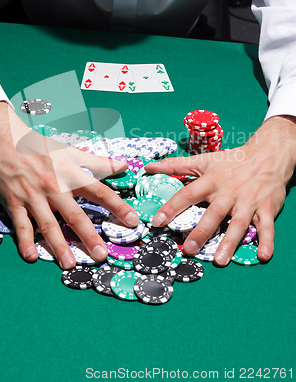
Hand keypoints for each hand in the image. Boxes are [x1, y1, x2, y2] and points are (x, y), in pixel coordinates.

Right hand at [0, 102, 139, 268]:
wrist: (3, 140)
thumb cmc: (39, 146)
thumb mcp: (70, 151)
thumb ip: (98, 161)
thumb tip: (123, 165)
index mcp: (70, 174)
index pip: (99, 192)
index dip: (117, 206)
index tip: (133, 221)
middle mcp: (54, 187)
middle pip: (75, 215)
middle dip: (89, 237)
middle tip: (102, 255)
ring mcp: (33, 197)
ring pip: (49, 225)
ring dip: (59, 246)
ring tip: (70, 265)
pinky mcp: (14, 203)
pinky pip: (21, 226)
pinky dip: (25, 242)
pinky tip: (32, 257)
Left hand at [145, 116, 295, 265]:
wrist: (268, 155)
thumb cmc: (231, 161)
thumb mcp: (203, 160)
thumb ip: (175, 165)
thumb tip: (149, 167)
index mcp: (211, 180)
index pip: (188, 194)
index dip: (172, 208)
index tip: (157, 222)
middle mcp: (229, 192)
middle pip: (213, 213)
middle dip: (201, 232)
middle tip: (188, 249)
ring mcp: (249, 201)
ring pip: (239, 223)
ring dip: (230, 242)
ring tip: (219, 260)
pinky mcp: (267, 208)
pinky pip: (267, 227)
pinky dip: (267, 241)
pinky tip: (263, 255)